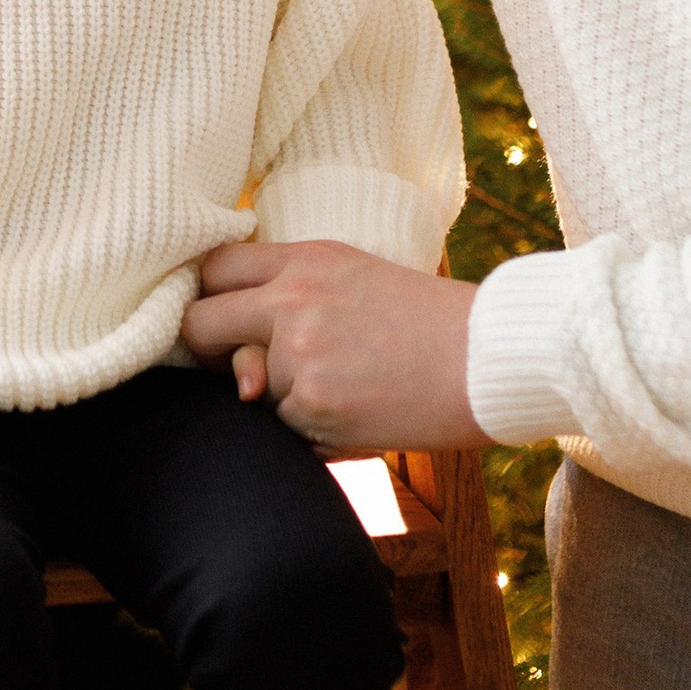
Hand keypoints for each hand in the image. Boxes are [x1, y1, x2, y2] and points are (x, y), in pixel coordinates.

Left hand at [183, 240, 482, 452]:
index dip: (206, 297)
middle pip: (197, 325)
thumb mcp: (358, 280)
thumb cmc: (433, 322)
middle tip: (244, 366)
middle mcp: (291, 300)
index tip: (219, 316)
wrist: (493, 359)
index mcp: (304, 259)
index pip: (212, 268)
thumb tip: (239, 376)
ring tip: (347, 385)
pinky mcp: (313, 406)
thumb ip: (290, 304)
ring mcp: (297, 354)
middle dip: (207, 351)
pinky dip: (311, 430)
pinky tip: (359, 412)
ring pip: (245, 387)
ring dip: (280, 397)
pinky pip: (282, 428)